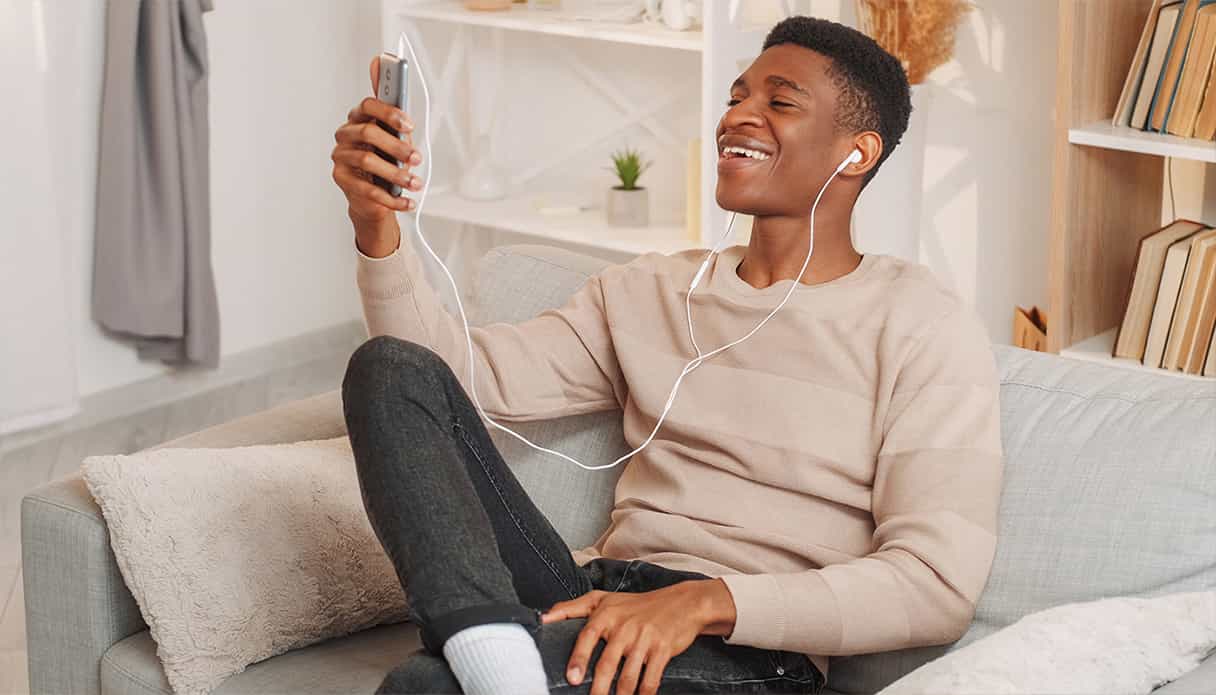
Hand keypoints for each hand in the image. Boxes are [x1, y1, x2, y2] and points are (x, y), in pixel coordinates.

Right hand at [330, 55, 424, 235]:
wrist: (372, 197)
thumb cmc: (385, 159)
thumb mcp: (396, 136)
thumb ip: (393, 108)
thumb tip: (381, 63)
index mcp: (358, 118)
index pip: (367, 105)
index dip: (389, 112)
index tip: (409, 126)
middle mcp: (346, 134)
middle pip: (368, 133)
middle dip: (397, 146)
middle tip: (417, 159)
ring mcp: (340, 156)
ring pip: (367, 160)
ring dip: (396, 174)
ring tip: (415, 183)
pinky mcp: (341, 179)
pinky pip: (367, 189)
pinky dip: (392, 198)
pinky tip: (408, 201)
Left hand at [541, 579, 731, 694]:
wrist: (682, 603)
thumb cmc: (636, 604)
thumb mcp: (603, 599)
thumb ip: (571, 608)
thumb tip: (543, 618)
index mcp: (607, 614)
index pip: (587, 636)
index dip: (579, 658)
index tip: (572, 678)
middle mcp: (625, 626)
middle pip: (607, 662)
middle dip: (598, 688)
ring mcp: (645, 638)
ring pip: (629, 676)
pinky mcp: (663, 649)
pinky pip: (651, 678)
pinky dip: (644, 694)